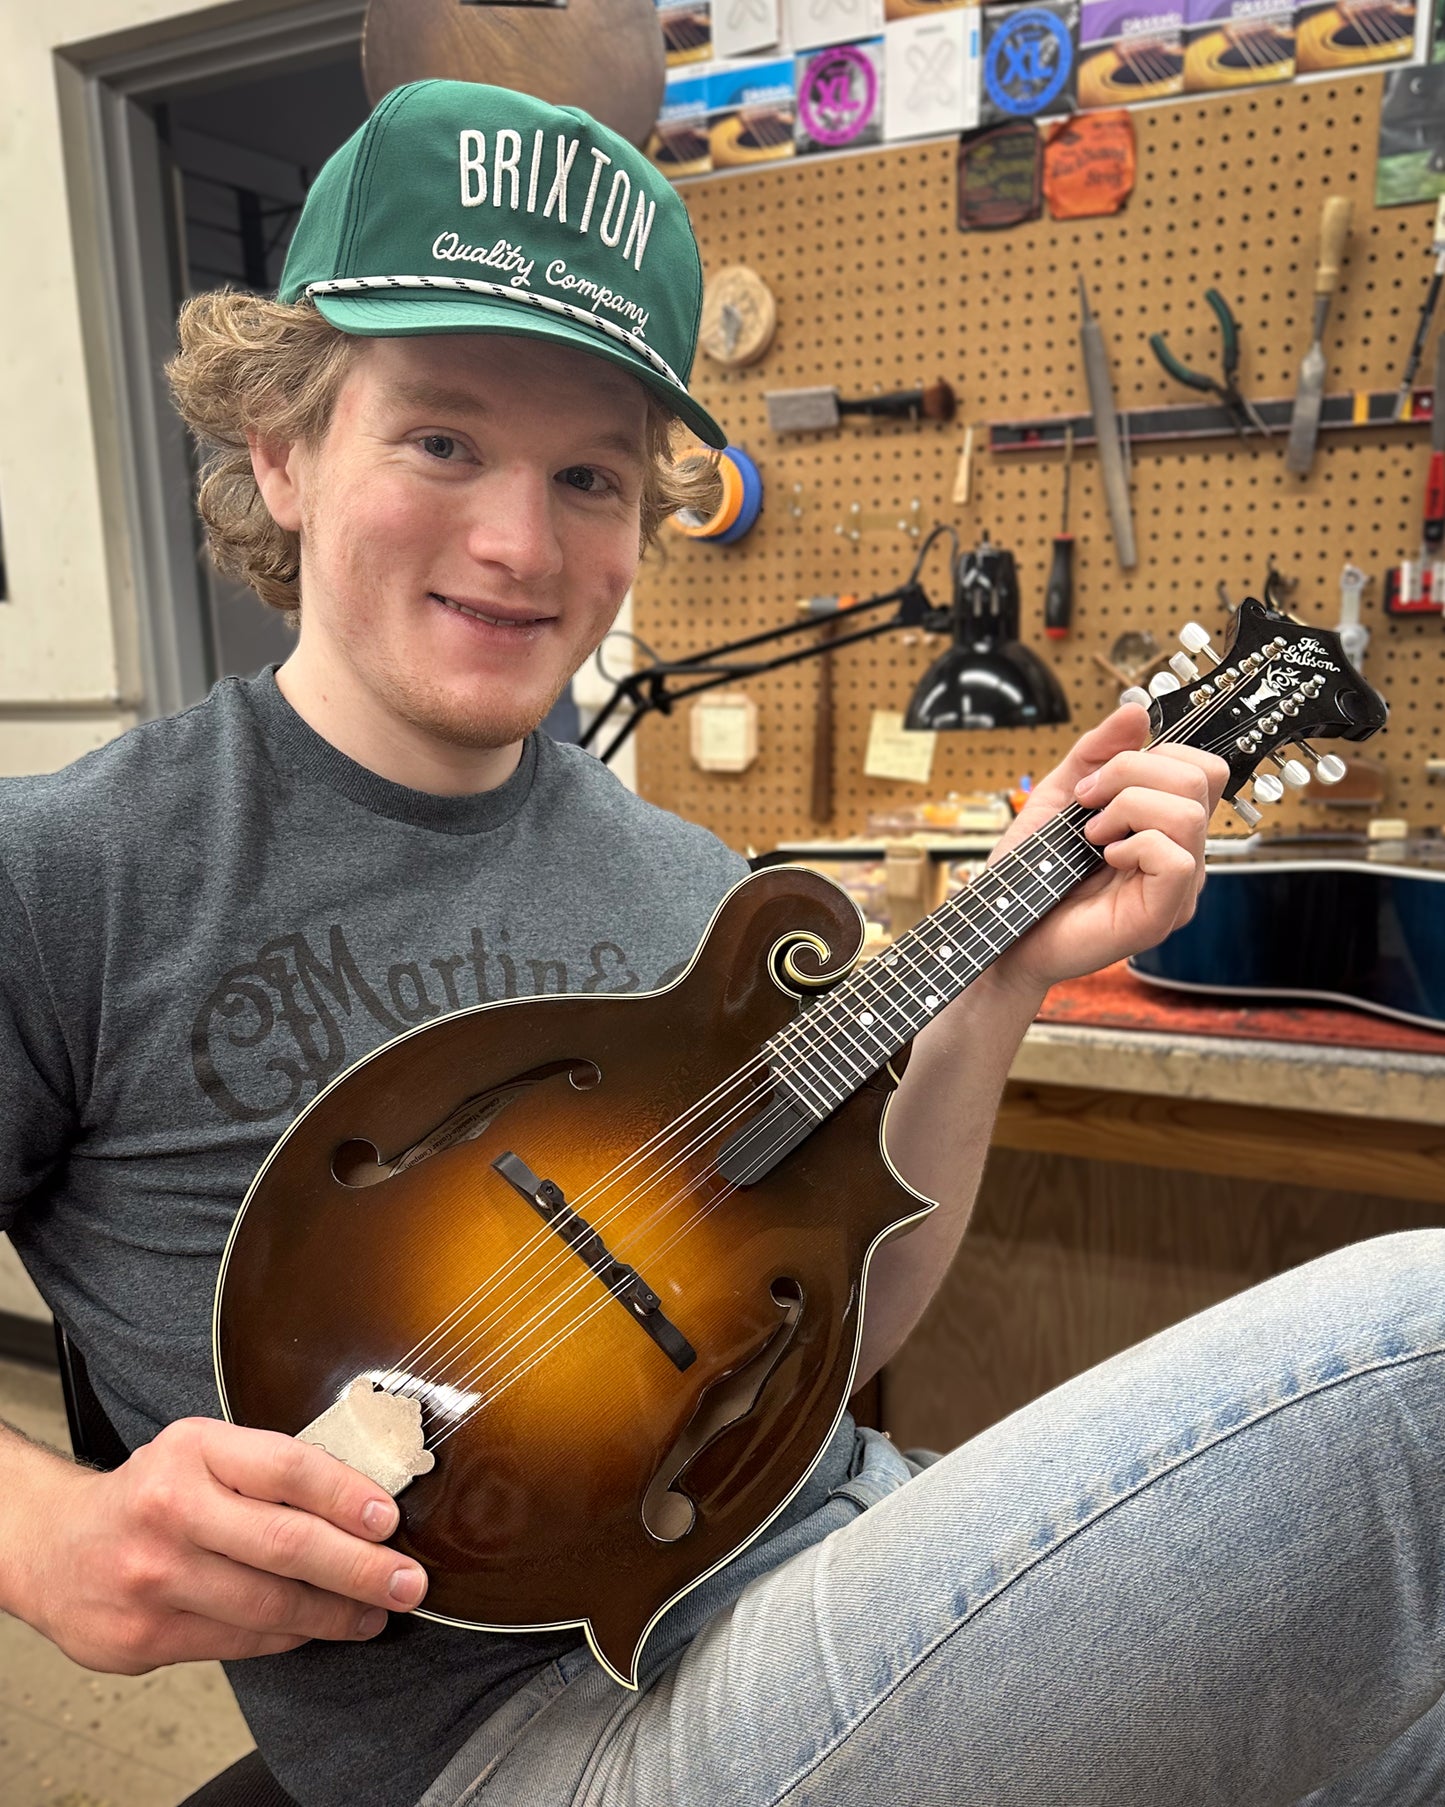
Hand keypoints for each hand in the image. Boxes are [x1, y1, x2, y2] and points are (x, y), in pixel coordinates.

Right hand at [19, 1418, 427, 1672]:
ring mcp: (156, 1578)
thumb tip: (363, 1502)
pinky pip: (240, 1641)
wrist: (54, 1546)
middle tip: (408, 1582)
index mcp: (193, 1450)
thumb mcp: (202, 1452)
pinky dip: (289, 1636)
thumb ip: (268, 1469)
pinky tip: (316, 1627)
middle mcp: (172, 1510)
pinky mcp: (146, 1636)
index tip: (389, 1519)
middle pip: (287, 1545)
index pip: (288, 1468)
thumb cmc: (150, 1492)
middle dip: (361, 1568)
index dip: (348, 1495)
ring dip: (335, 1613)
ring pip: (269, 1604)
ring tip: (374, 1612)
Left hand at [989, 703, 1228, 994]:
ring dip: (1128, 808)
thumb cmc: (1031, 874)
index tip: (1092, 783)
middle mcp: (1182, 854)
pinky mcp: (1163, 914)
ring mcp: (1178, 887)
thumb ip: (1095, 754)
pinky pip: (1178, 859)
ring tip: (1092, 836)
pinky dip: (1134, 846)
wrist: (1002, 929)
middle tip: (1087, 806)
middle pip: (1201, 777)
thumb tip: (1136, 711)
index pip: (1200, 766)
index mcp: (1164, 826)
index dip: (1150, 755)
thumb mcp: (1056, 797)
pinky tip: (1104, 859)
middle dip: (1133, 773)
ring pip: (1189, 814)